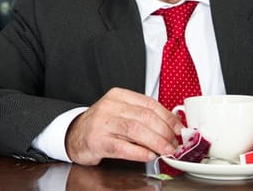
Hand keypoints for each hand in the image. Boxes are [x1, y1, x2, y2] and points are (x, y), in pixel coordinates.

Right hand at [65, 87, 182, 164]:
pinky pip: (122, 147)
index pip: (149, 104)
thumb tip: (171, 125)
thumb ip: (142, 116)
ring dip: (156, 142)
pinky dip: (139, 152)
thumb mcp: (121, 112)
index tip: (179, 129)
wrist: (74, 134)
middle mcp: (110, 107)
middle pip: (145, 117)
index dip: (168, 118)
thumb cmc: (102, 124)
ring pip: (135, 130)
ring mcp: (102, 123)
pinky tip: (149, 155)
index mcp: (119, 96)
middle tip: (174, 144)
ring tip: (166, 151)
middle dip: (164, 132)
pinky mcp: (97, 141)